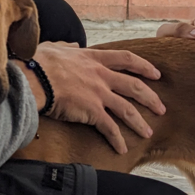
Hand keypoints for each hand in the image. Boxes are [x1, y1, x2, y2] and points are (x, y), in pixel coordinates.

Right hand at [31, 42, 163, 154]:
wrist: (33, 79)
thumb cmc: (39, 63)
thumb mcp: (55, 47)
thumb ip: (68, 46)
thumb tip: (74, 45)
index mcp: (93, 58)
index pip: (125, 59)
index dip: (143, 66)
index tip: (156, 73)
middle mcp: (101, 75)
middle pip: (134, 86)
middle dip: (151, 98)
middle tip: (161, 108)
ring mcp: (98, 94)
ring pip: (127, 109)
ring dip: (140, 122)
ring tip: (148, 133)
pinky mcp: (92, 111)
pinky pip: (110, 128)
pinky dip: (117, 140)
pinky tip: (122, 149)